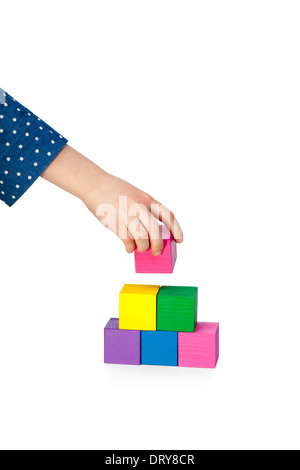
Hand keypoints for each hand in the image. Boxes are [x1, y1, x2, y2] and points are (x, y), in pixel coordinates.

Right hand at [42, 145, 182, 254]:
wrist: (94, 184)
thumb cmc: (115, 191)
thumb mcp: (135, 195)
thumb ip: (144, 211)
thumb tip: (150, 236)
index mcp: (147, 199)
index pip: (168, 215)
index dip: (176, 229)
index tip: (179, 240)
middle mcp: (139, 206)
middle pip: (156, 231)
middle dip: (158, 246)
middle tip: (157, 252)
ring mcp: (126, 214)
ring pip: (141, 238)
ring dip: (143, 248)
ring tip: (141, 249)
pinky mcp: (114, 222)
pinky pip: (126, 240)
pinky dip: (129, 247)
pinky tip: (129, 247)